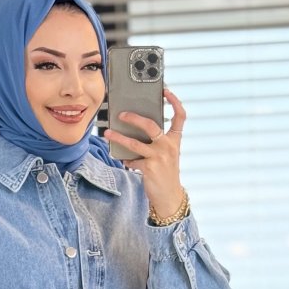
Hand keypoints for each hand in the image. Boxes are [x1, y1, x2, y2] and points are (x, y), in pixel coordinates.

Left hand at [102, 87, 185, 218]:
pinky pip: (132, 160)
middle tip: (121, 114)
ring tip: (108, 133)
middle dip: (133, 117)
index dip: (174, 101)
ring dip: (118, 138)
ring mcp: (159, 157)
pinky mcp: (149, 168)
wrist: (169, 197)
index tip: (165, 91)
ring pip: (134, 143)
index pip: (180, 116)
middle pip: (150, 125)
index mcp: (175, 140)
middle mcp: (168, 146)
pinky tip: (124, 161)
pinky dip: (126, 160)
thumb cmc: (166, 173)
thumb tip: (136, 129)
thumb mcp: (168, 155)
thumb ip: (158, 142)